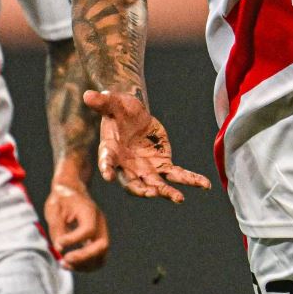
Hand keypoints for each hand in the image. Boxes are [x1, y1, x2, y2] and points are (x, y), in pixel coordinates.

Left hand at [46, 182, 109, 271]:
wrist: (72, 190)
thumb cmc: (61, 199)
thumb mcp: (54, 208)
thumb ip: (57, 228)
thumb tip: (60, 248)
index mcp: (89, 211)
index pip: (88, 230)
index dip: (73, 240)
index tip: (58, 243)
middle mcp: (99, 223)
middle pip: (102, 246)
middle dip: (84, 257)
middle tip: (65, 259)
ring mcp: (101, 233)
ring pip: (102, 257)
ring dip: (84, 265)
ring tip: (65, 263)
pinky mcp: (96, 241)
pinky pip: (97, 259)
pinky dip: (85, 266)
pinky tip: (69, 264)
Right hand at [82, 89, 212, 202]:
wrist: (133, 114)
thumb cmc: (119, 109)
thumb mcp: (112, 102)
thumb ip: (102, 101)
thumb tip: (87, 94)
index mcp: (110, 152)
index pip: (106, 161)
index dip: (106, 167)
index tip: (107, 174)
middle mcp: (127, 166)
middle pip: (134, 183)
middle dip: (143, 190)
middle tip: (152, 194)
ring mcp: (146, 168)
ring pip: (157, 184)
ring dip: (167, 192)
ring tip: (179, 198)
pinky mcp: (163, 165)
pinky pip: (177, 175)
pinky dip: (190, 180)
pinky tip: (205, 185)